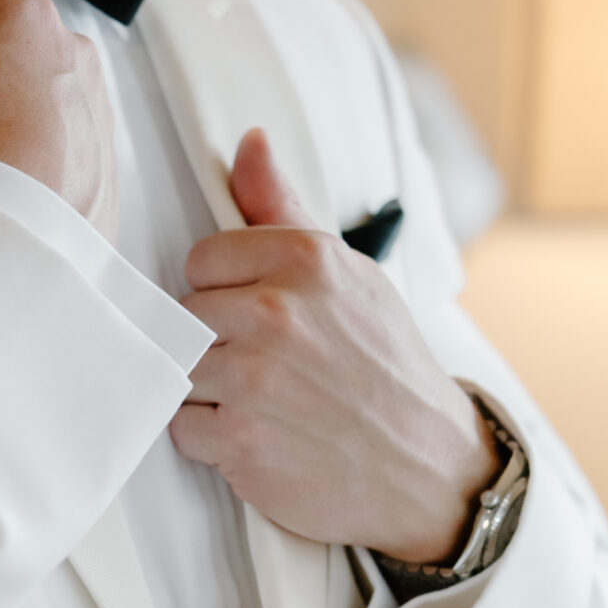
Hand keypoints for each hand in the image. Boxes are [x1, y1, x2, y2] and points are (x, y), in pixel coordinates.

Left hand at [170, 128, 498, 559]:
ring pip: (178, 369)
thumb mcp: (349, 272)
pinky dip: (210, 438)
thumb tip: (248, 142)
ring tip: (258, 399)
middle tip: (261, 365)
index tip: (255, 313)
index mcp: (304, 260)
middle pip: (183, 315)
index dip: (223, 290)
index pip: (202, 259)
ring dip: (207, 390)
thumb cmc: (384, 364)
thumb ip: (281, 209)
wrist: (429, 465)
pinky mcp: (242, 442)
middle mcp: (276, 314)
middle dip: (212, 341)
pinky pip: (183, 427)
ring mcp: (256, 380)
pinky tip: (257, 434)